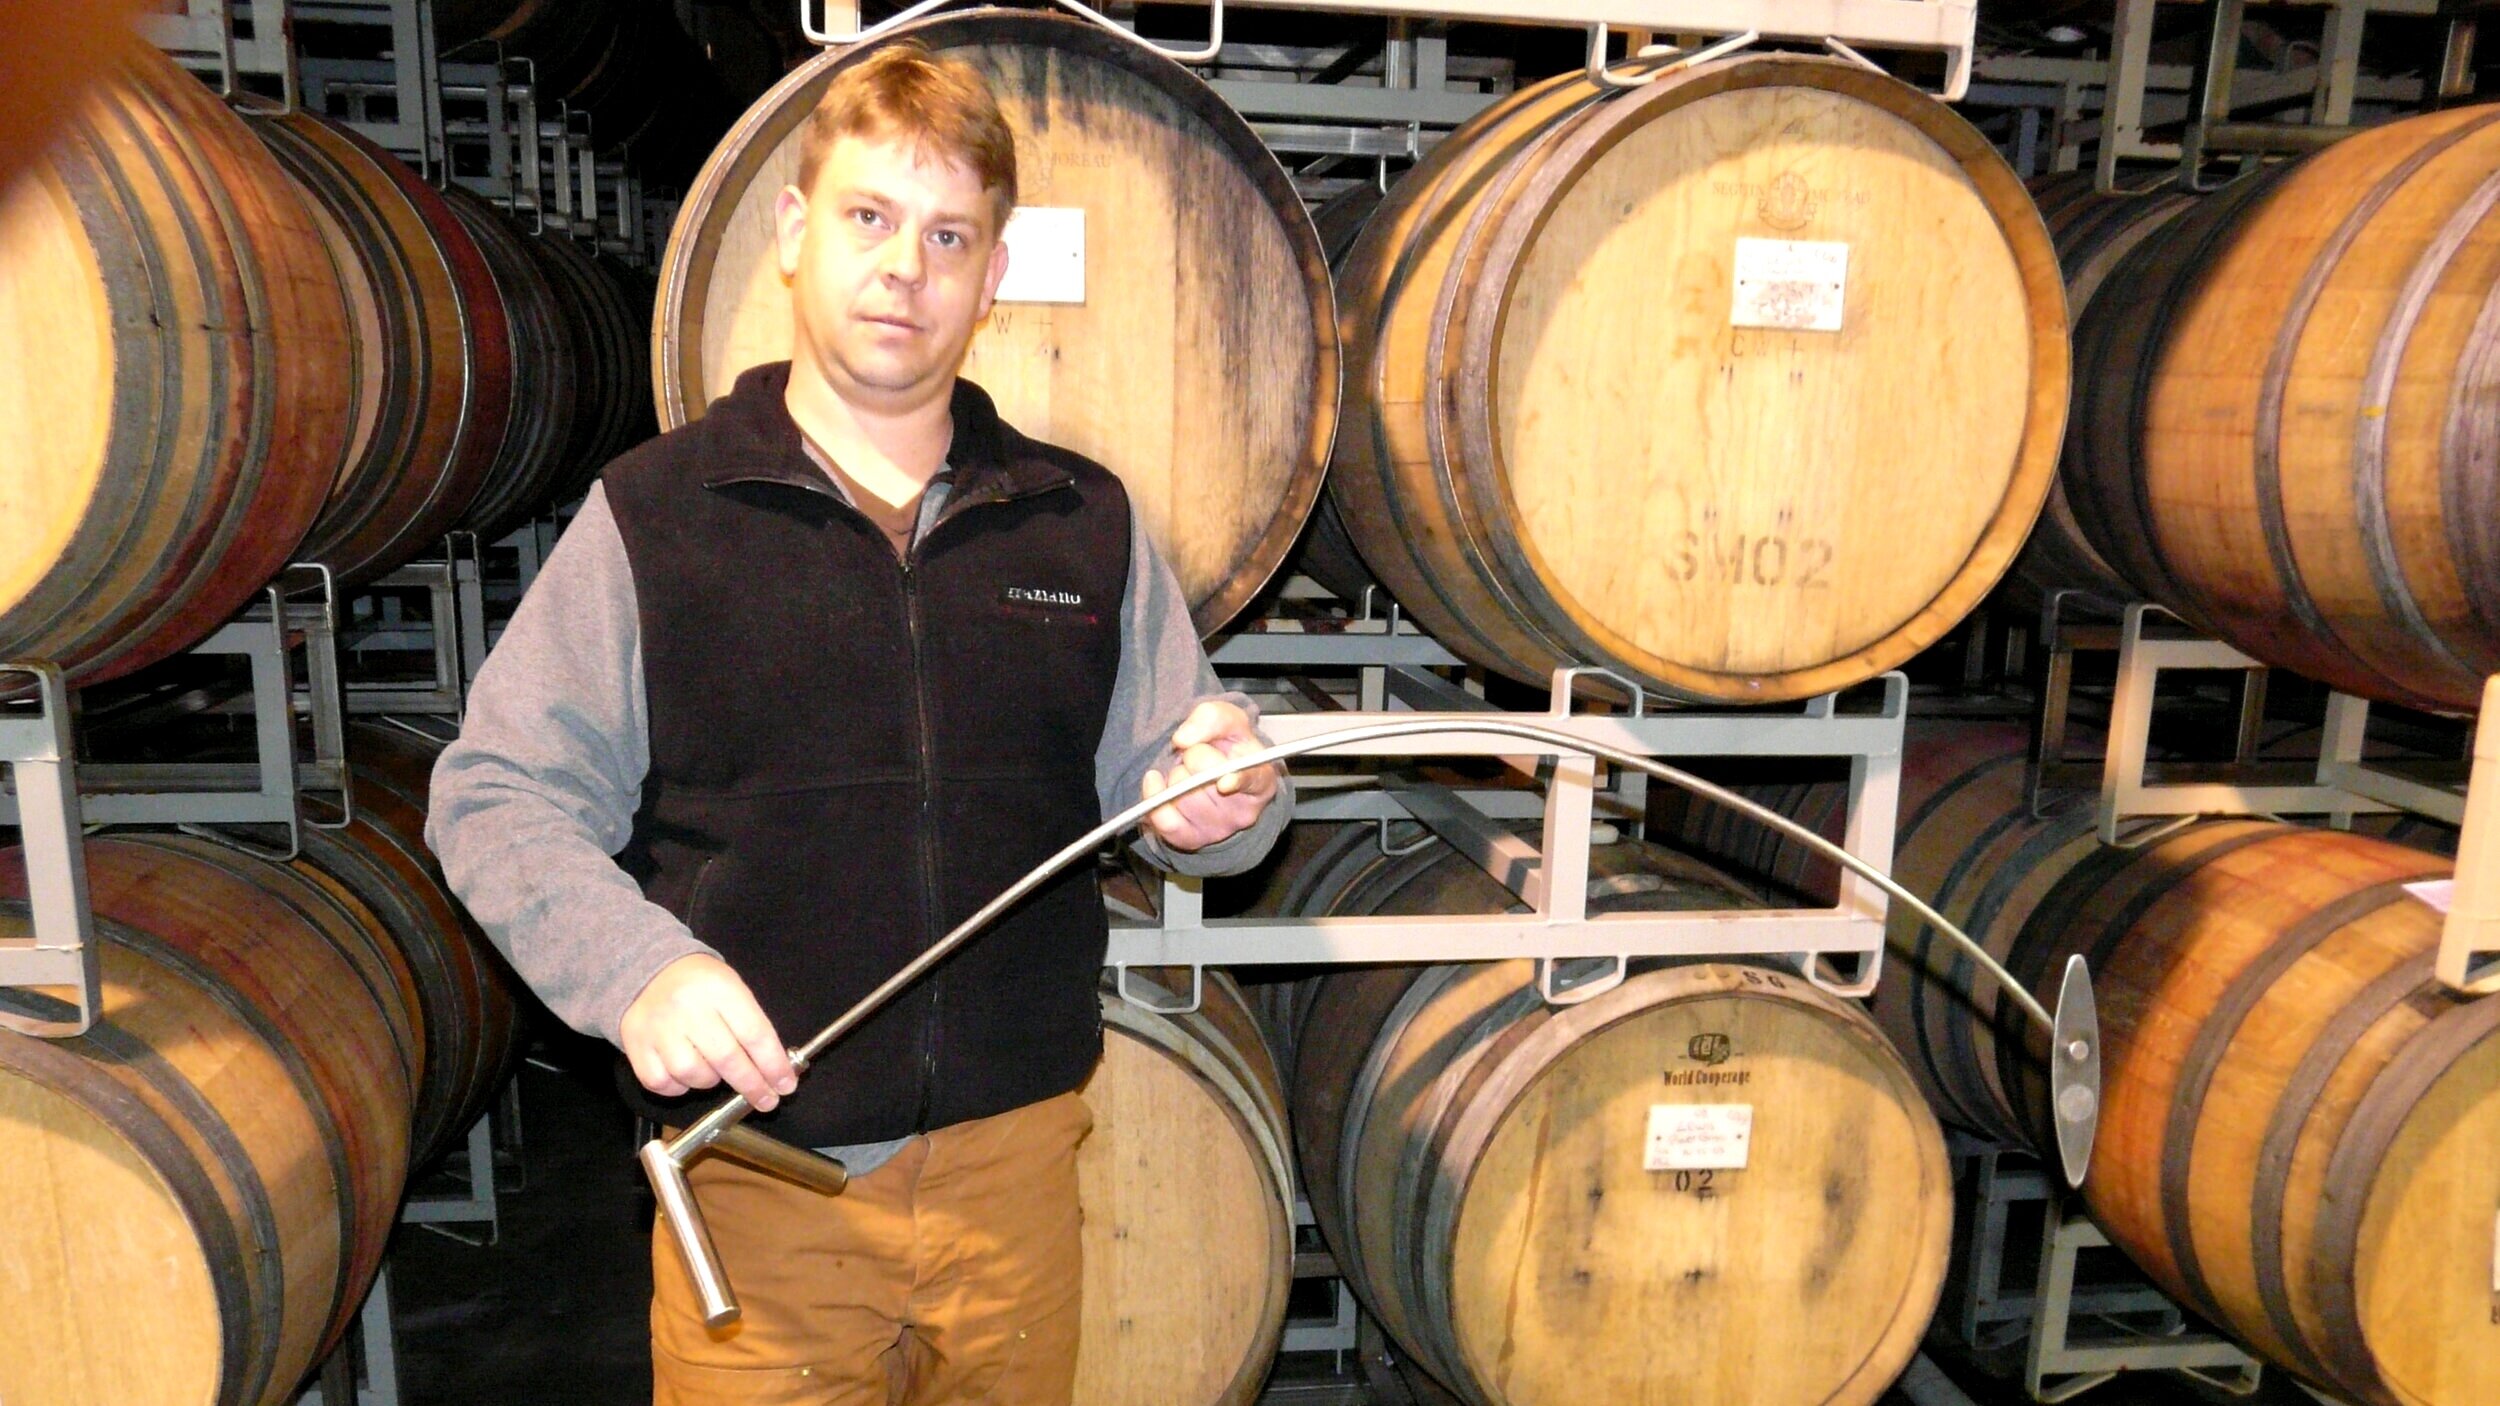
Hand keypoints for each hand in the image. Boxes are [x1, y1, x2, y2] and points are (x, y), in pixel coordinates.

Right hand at [618, 953, 799, 1111]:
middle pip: (727, 1059)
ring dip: (711, 1081)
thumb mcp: (733, 989)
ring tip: (714, 1070)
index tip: (785, 1085)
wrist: (649, 972)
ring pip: (694, 1074)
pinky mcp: (635, 1045)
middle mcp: (687, 1007)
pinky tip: (685, 1073)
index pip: (754, 1034)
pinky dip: (679, 1087)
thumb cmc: (701, 986)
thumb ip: (752, 1026)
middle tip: (767, 1100)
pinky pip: (662, 1083)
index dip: (773, 1065)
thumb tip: (775, 1071)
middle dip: (752, 1085)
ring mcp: (658, 1028)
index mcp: (720, 988)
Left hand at [1142, 700, 1277, 851]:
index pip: (1252, 781)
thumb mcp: (1229, 720)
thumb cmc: (1229, 747)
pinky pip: (1164, 819)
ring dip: (1176, 775)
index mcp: (1261, 779)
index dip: (1237, 781)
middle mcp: (1243, 811)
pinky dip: (1153, 796)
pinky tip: (1156, 781)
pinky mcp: (1192, 840)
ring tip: (1188, 773)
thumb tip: (1183, 738)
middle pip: (1204, 778)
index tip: (1224, 782)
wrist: (1214, 773)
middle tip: (1198, 755)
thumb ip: (1211, 718)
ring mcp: (1218, 830)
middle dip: (1193, 757)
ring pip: (1182, 796)